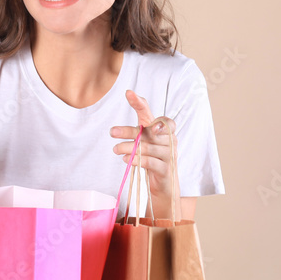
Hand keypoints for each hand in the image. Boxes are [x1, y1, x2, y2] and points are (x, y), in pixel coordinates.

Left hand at [110, 90, 179, 217]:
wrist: (164, 186)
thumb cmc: (153, 160)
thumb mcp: (145, 143)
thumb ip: (139, 130)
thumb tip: (121, 119)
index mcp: (161, 129)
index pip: (150, 113)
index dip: (139, 103)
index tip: (128, 93)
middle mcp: (168, 139)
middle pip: (147, 131)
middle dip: (128, 131)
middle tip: (111, 132)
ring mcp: (169, 154)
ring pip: (147, 147)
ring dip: (129, 147)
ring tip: (115, 150)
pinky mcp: (166, 169)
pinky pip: (149, 162)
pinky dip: (136, 160)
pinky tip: (126, 159)